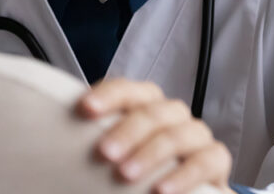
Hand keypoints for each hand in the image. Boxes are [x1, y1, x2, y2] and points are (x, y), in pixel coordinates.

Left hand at [76, 78, 233, 193]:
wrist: (174, 192)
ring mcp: (196, 134)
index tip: (85, 109)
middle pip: (151, 112)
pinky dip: (183, 176)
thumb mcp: (117, 154)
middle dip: (126, 131)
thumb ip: (100, 142)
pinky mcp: (216, 158)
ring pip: (176, 134)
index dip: (107, 96)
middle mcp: (172, 113)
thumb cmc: (139, 169)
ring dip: (150, 154)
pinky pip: (205, 161)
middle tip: (104, 153)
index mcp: (144, 103)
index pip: (126, 90)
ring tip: (126, 175)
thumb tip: (56, 142)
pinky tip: (162, 190)